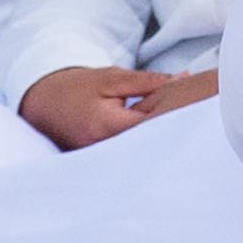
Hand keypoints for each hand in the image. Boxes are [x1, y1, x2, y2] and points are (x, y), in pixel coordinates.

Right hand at [15, 65, 210, 150]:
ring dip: (155, 148)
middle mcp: (100, 148)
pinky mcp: (94, 164)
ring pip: (135, 157)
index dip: (175, 122)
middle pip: (145, 148)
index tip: (200, 118)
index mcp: (106, 125)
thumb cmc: (78, 86)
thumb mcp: (113, 78)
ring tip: (183, 145)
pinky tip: (157, 149)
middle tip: (201, 135)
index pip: (150, 128)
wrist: (41, 100)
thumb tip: (186, 78)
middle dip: (169, 140)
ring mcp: (95, 160)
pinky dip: (139, 153)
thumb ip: (150, 82)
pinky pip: (122, 161)